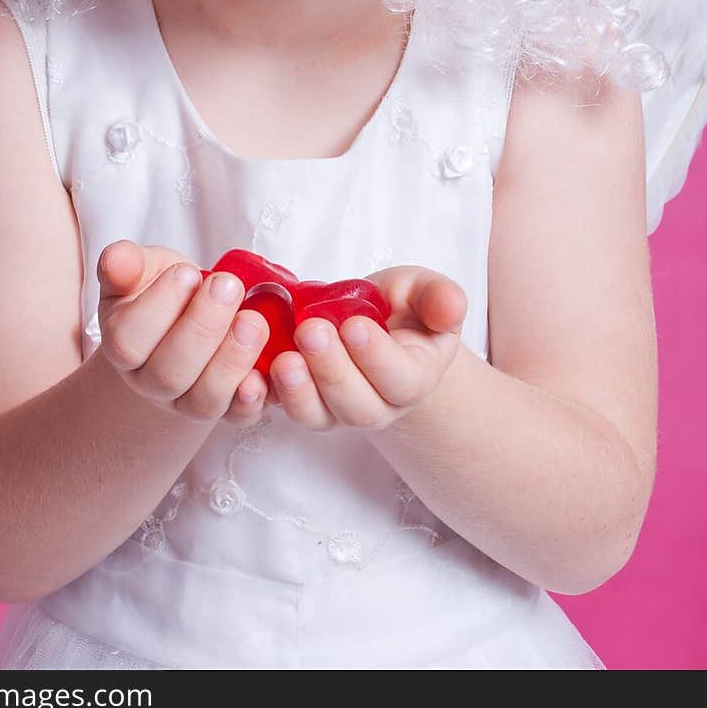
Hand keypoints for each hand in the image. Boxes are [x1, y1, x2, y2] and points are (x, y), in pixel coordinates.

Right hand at [96, 240, 270, 425]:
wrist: (186, 321)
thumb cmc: (164, 292)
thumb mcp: (143, 270)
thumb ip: (127, 265)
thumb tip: (115, 258)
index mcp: (123, 345)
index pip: (129, 339)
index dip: (159, 307)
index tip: (187, 272)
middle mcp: (151, 382)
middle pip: (168, 373)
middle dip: (202, 327)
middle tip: (228, 286)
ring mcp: (187, 402)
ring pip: (203, 399)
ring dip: (232, 360)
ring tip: (253, 320)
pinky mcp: (226, 411)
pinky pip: (237, 418)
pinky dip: (250, 400)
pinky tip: (262, 374)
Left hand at [266, 265, 466, 431]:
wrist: (373, 324)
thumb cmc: (402, 308)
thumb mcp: (423, 291)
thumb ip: (438, 297)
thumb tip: (452, 308)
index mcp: (416, 376)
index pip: (401, 379)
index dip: (377, 357)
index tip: (354, 325)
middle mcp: (380, 403)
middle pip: (359, 405)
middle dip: (333, 370)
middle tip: (310, 332)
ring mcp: (339, 409)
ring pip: (321, 416)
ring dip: (300, 391)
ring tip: (283, 360)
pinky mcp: (305, 404)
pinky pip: (287, 412)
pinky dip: (268, 397)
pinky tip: (253, 373)